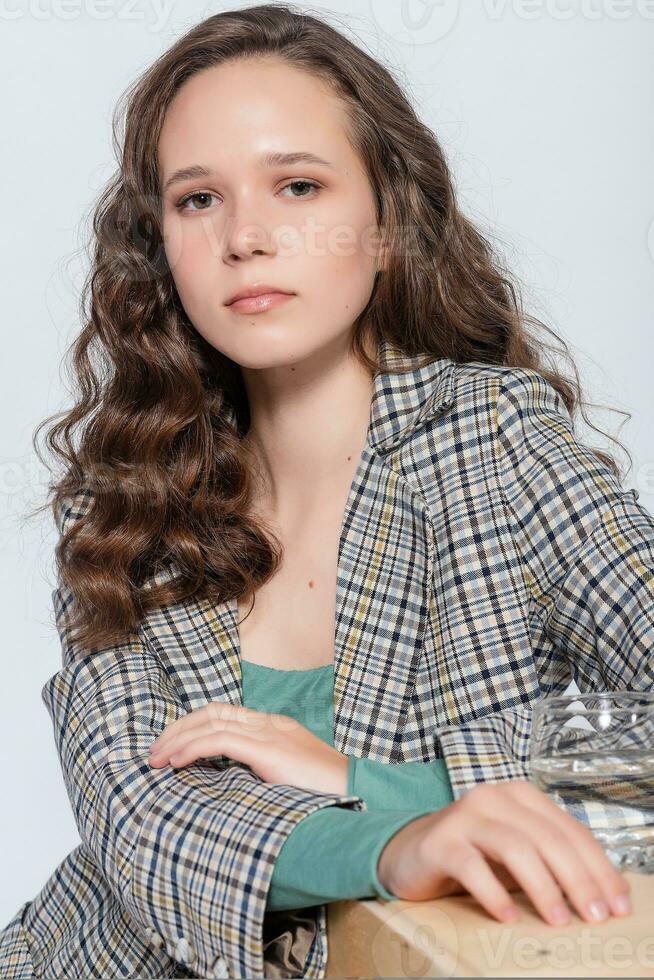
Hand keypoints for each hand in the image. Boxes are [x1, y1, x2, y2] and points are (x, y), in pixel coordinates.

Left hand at [148, 701, 348, 794]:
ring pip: (211, 723)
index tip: (170, 746)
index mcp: (275, 726)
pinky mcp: (268, 749)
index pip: (224, 713)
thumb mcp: (290, 776)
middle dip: (178, 729)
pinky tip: (176, 762)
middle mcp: (270, 723)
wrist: (356, 792)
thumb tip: (231, 784)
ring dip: (177, 740)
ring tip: (156, 759)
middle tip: (153, 752)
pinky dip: (192, 748)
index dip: (193, 725)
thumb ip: (264, 770)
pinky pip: (219, 741)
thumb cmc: (326, 793)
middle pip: (212, 712)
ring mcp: (270, 733)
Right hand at [376, 779, 632, 926]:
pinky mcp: (440, 841)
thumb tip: (604, 894)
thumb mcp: (517, 853)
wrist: (410, 852)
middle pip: (547, 837)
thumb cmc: (474, 855)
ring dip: (542, 887)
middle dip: (578, 879)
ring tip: (558, 920)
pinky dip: (494, 894)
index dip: (599, 867)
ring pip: (514, 847)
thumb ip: (552, 860)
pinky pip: (472, 867)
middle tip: (596, 916)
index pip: (570, 829)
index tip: (618, 904)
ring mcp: (464, 816)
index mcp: (520, 796)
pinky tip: (507, 917)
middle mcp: (494, 797)